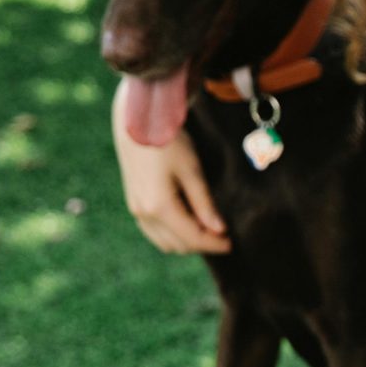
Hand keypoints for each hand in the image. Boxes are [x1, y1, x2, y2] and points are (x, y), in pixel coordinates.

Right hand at [111, 79, 230, 254]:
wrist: (137, 122)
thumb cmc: (167, 141)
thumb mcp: (191, 170)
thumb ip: (204, 203)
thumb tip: (219, 230)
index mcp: (160, 206)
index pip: (192, 238)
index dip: (214, 244)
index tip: (231, 244)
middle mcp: (144, 213)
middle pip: (178, 245)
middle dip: (201, 244)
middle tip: (222, 235)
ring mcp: (136, 210)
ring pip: (165, 243)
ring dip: (186, 241)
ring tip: (206, 228)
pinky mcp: (134, 204)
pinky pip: (154, 232)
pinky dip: (172, 234)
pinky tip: (187, 222)